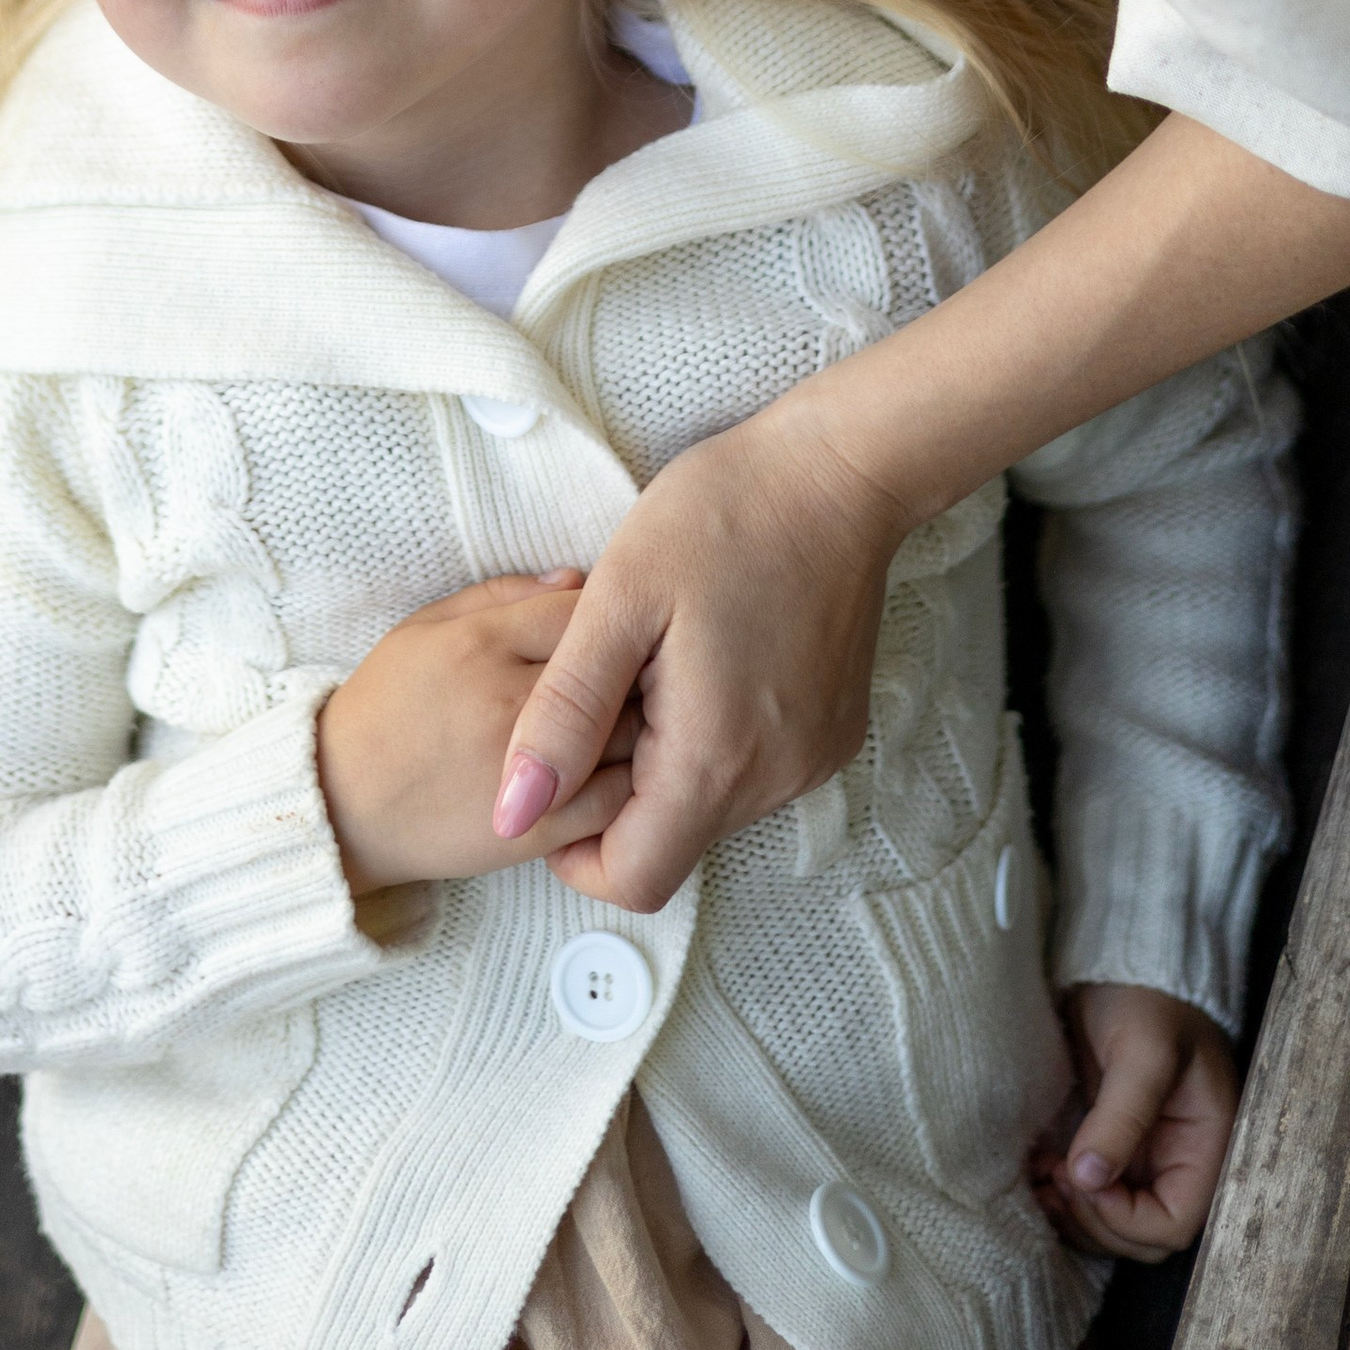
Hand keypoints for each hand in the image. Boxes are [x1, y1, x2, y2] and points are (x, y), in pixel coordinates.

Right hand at [316, 576, 639, 893]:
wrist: (342, 807)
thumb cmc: (384, 708)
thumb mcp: (425, 627)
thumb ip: (503, 594)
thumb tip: (577, 578)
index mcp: (480, 643)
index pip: (584, 609)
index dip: (612, 613)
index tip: (616, 624)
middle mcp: (509, 702)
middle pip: (621, 670)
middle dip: (643, 667)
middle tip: (650, 669)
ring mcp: (529, 770)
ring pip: (632, 737)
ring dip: (649, 724)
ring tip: (648, 717)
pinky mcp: (538, 829)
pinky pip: (620, 802)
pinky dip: (638, 784)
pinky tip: (630, 769)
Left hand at [490, 399, 906, 914]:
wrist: (839, 469)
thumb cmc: (723, 514)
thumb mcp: (618, 599)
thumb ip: (561, 714)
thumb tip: (510, 813)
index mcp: (716, 758)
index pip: (632, 880)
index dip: (574, 846)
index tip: (557, 766)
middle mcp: (776, 779)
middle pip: (670, 842)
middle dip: (619, 786)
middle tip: (608, 682)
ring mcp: (813, 760)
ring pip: (709, 807)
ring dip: (666, 758)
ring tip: (657, 659)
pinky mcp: (832, 735)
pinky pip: (753, 772)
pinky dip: (713, 738)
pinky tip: (705, 657)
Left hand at [1028, 983, 1237, 1260]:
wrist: (1124, 962)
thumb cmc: (1149, 997)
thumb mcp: (1143, 1051)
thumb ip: (1122, 1116)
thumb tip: (1090, 1179)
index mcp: (1207, 1147)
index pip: (1176, 1222)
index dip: (1127, 1219)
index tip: (1084, 1179)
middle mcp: (1179, 1163)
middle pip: (1144, 1236)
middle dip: (1096, 1219)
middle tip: (1056, 1175)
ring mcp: (1146, 1159)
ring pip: (1115, 1226)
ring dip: (1075, 1215)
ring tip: (1042, 1177)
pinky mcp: (1113, 1148)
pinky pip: (1093, 1196)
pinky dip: (1065, 1197)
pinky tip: (1040, 1170)